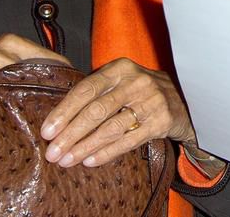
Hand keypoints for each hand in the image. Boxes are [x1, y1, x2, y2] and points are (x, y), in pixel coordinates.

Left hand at [40, 57, 195, 167]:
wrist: (183, 100)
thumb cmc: (140, 92)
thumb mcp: (120, 81)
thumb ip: (95, 91)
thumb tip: (57, 119)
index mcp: (120, 68)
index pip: (85, 90)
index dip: (64, 112)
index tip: (47, 131)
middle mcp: (135, 82)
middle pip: (96, 110)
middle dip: (70, 134)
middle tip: (53, 152)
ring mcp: (150, 101)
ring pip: (110, 128)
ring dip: (85, 146)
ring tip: (67, 160)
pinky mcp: (161, 121)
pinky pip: (128, 141)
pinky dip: (107, 152)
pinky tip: (90, 161)